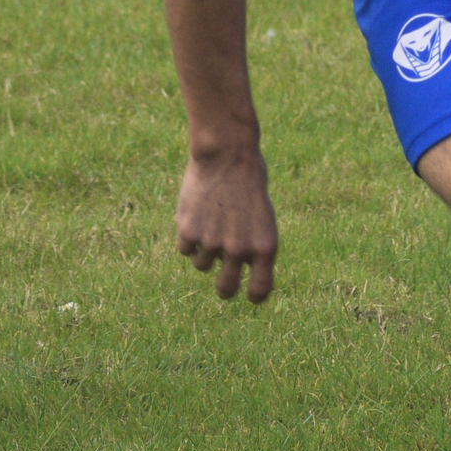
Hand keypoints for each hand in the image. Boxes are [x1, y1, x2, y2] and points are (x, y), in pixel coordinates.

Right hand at [176, 142, 277, 303]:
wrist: (226, 154)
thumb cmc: (248, 181)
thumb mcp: (262, 216)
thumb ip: (251, 244)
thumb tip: (236, 269)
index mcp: (265, 247)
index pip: (260, 290)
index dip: (254, 296)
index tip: (250, 295)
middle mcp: (239, 250)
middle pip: (225, 290)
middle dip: (224, 289)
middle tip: (223, 284)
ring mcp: (212, 243)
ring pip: (202, 265)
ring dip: (204, 251)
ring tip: (210, 222)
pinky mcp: (188, 232)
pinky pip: (185, 250)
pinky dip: (188, 238)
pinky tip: (196, 215)